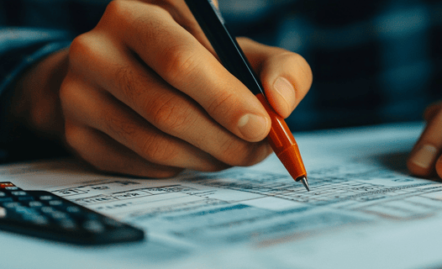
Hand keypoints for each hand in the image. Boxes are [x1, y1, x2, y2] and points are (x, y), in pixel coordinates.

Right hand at [11, 0, 311, 176]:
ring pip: (155, 143)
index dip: (226, 98)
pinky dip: (181, 166)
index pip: (181, 61)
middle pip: (168, 109)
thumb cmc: (197, 60)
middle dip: (225, 138)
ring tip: (236, 153)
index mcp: (137, 14)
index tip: (262, 123)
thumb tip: (281, 102)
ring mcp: (78, 92)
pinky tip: (199, 153)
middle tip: (258, 149)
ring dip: (208, 157)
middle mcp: (96, 48)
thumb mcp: (240, 51)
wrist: (122, 74)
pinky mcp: (75, 133)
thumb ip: (279, 67)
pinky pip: (140, 164)